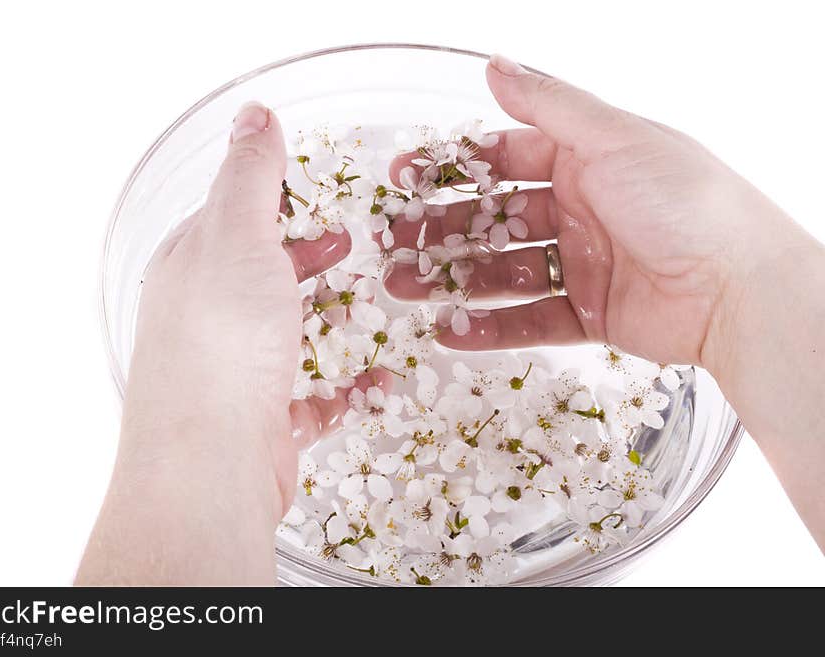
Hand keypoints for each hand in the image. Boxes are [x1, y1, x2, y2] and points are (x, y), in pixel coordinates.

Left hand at [78, 103, 381, 583]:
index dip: (283, 201)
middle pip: (269, 277)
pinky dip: (350, 386)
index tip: (333, 195)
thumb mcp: (237, 236)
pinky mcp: (266, 418)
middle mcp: (208, 317)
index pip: (237, 217)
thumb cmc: (222, 342)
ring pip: (296, 336)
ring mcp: (237, 371)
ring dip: (342, 326)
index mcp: (194, 265)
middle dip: (317, 263)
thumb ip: (250, 176)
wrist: (210, 465)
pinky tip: (382, 382)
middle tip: (363, 251)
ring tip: (386, 315)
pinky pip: (315, 394)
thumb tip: (254, 113)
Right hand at [384, 54, 803, 372]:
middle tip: (391, 244)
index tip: (404, 177)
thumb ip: (550, 106)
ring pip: (502, 272)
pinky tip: (449, 332)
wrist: (738, 287)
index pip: (503, 160)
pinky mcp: (589, 315)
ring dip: (451, 281)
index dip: (452, 168)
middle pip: (493, 220)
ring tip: (401, 289)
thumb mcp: (613, 139)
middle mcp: (579, 210)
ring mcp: (582, 265)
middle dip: (440, 231)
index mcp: (585, 161)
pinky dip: (491, 328)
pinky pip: (529, 320)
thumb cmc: (684, 200)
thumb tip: (494, 65)